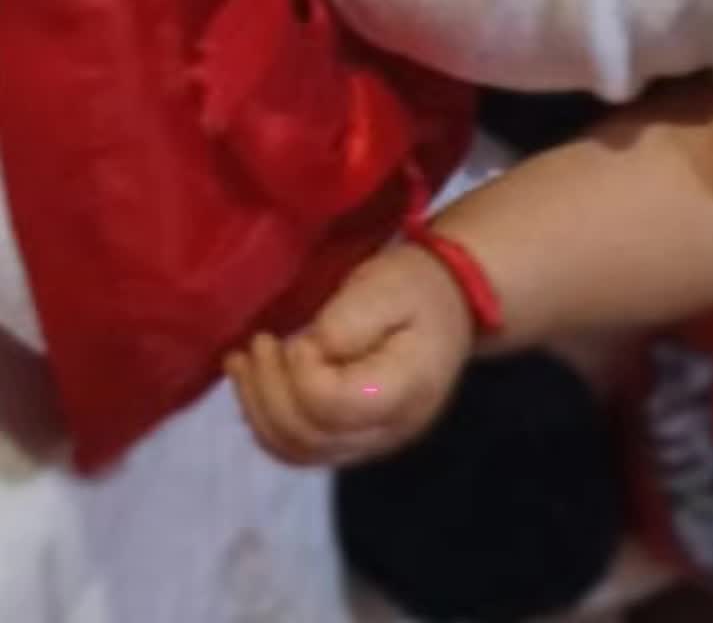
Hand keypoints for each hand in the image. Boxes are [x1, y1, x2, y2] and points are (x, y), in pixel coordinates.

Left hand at [226, 244, 473, 468]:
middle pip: (309, 437)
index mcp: (404, 391)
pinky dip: (264, 421)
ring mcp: (367, 443)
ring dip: (258, 408)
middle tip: (257, 344)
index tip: (300, 336)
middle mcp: (386, 432)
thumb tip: (311, 349)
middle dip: (268, 391)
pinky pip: (298, 448)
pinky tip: (250, 384)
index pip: (332, 406)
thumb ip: (350, 319)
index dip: (301, 373)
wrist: (447, 305)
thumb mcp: (388, 285)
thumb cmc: (416, 289)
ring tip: (240, 362)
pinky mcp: (349, 439)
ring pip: (297, 451)